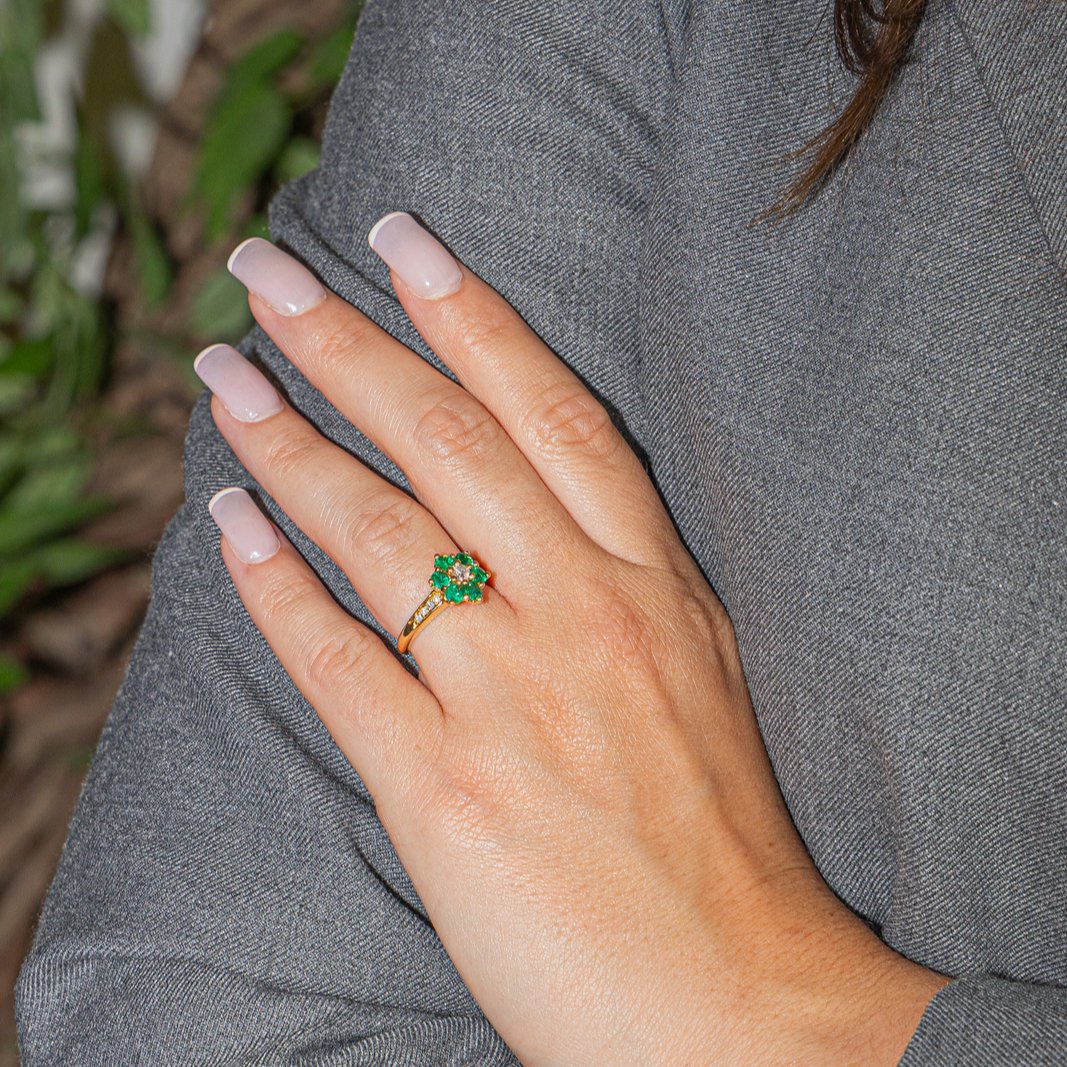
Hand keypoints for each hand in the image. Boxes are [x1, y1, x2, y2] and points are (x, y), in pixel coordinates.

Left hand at [196, 214, 949, 1064]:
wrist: (739, 1002)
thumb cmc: (719, 839)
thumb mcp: (697, 673)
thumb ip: (621, 586)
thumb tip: (529, 517)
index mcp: (651, 586)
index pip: (551, 412)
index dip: (473, 315)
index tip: (403, 240)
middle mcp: (582, 616)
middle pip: (448, 439)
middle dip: (349, 340)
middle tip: (270, 272)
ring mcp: (512, 697)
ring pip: (378, 529)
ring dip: (288, 442)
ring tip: (225, 379)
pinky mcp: (444, 789)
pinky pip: (337, 659)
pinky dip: (273, 587)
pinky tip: (226, 528)